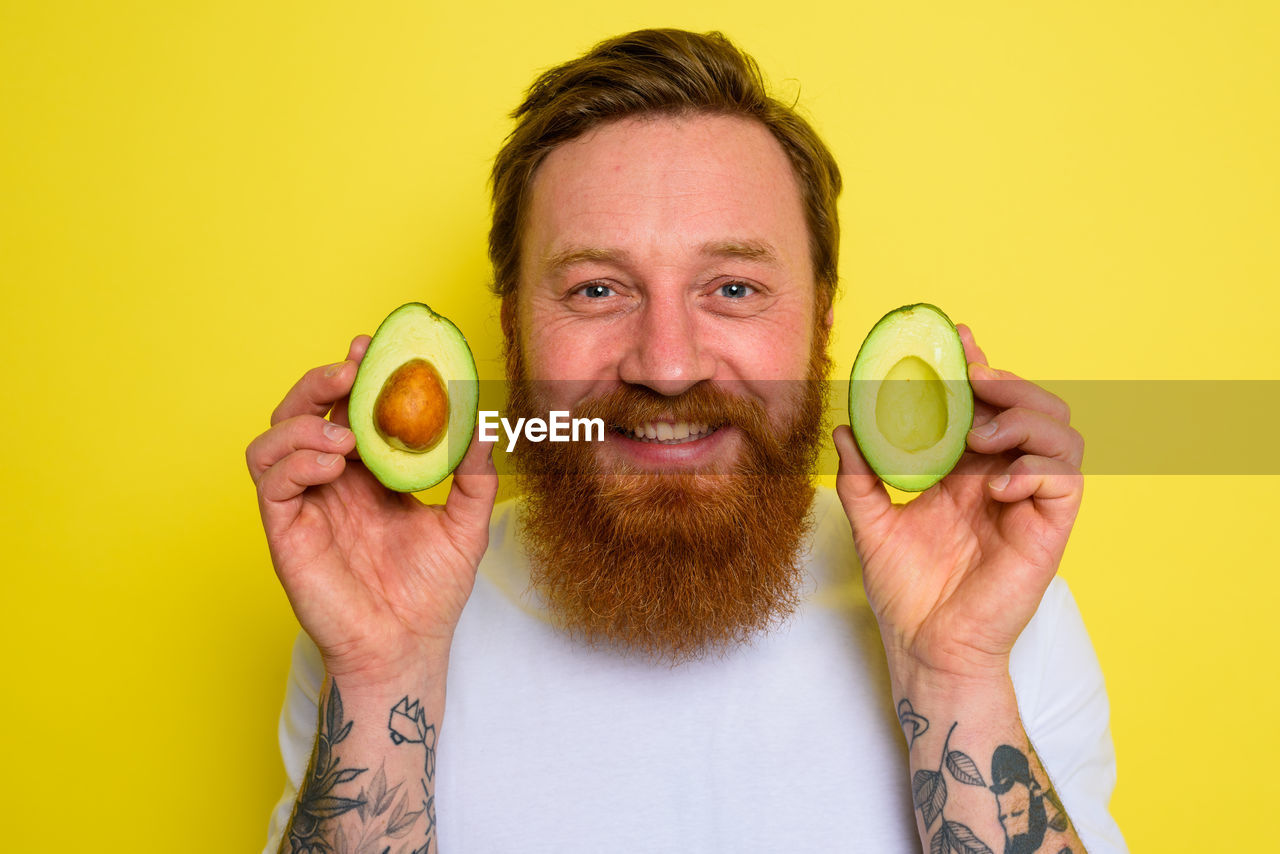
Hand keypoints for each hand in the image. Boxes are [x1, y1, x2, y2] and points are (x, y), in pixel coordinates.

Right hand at [246, 335, 497, 688]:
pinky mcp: (285, 531)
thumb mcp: (467, 522)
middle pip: (302, 412)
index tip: (372, 346)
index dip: (352, 373)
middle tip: (351, 368)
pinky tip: (333, 462)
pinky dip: (295, 459)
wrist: (409, 646)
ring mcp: (304, 504)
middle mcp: (329, 481)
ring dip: (303, 419)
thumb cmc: (432, 591)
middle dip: (320, 381)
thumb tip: (486, 423)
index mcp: (366, 472)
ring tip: (344, 431)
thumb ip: (476, 473)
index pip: (346, 408)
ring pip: (272, 439)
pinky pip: (270, 481)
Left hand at [833, 324, 1083, 682]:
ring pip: (1062, 434)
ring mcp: (1029, 502)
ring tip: (982, 434)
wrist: (923, 645)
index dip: (980, 367)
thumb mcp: (872, 522)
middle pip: (1033, 408)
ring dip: (1026, 418)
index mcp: (966, 471)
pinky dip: (1037, 466)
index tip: (957, 338)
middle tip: (973, 380)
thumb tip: (842, 428)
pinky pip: (1066, 480)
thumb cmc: (904, 591)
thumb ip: (860, 476)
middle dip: (1008, 383)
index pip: (986, 405)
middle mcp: (1003, 478)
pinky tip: (997, 481)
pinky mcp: (1048, 530)